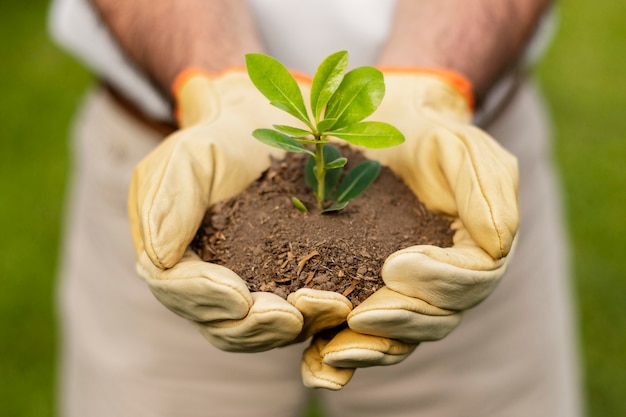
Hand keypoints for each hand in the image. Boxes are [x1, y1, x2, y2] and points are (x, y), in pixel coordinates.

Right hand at [128, 69, 349, 351]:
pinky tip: (338, 310)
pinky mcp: (281, 288)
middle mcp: (204, 282)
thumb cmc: (225, 139)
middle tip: (288, 317)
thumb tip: (158, 260)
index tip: (238, 295)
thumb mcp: (191, 156)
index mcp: (173, 255)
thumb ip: (168, 199)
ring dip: (282, 331)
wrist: (268, 129)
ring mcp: (243, 290)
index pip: (176, 289)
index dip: (204, 298)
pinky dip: (309, 320)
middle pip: (219, 323)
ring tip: (317, 314)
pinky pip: (289, 318)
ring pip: (254, 331)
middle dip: (251, 326)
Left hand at [301, 69, 518, 386]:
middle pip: (436, 319)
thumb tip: (499, 243)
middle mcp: (447, 281)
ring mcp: (407, 295)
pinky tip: (314, 360)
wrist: (380, 131)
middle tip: (359, 316)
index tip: (395, 266)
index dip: (440, 279)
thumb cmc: (423, 133)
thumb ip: (487, 186)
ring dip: (369, 349)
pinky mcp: (368, 298)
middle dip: (399, 320)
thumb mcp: (459, 145)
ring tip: (332, 352)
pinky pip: (362, 336)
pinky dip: (343, 351)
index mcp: (477, 247)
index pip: (473, 278)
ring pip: (400, 338)